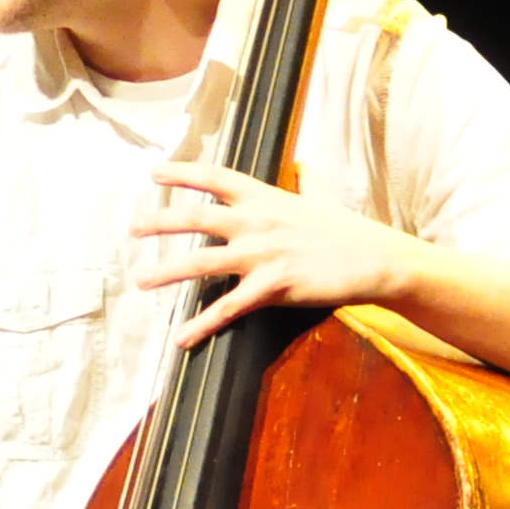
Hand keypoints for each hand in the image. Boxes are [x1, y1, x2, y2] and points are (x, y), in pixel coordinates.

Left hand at [136, 161, 426, 344]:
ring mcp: (262, 254)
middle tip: (132, 229)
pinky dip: (201, 324)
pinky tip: (181, 338)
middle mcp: (256, 221)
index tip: (154, 173)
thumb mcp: (318, 201)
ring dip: (166, 273)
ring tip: (140, 281)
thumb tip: (301, 170)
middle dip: (159, 222)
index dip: (182, 173)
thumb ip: (300, 188)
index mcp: (265, 197)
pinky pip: (228, 307)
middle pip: (194, 217)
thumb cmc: (346, 232)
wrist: (378, 259)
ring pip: (200, 263)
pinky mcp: (273, 286)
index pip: (215, 177)